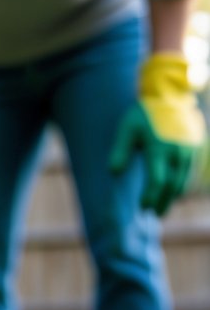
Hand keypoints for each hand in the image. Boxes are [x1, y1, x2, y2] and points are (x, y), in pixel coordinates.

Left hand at [110, 53, 205, 215]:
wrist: (171, 95)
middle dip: (163, 202)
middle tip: (154, 214)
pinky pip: (190, 171)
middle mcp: (177, 152)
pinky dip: (182, 183)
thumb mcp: (127, 128)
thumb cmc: (144, 113)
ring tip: (163, 207)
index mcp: (159, 148)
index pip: (157, 181)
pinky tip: (174, 191)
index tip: (142, 208)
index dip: (150, 197)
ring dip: (173, 196)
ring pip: (184, 180)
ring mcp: (190, 150)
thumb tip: (113, 172)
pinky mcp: (196, 147)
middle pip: (172, 185)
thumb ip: (120, 150)